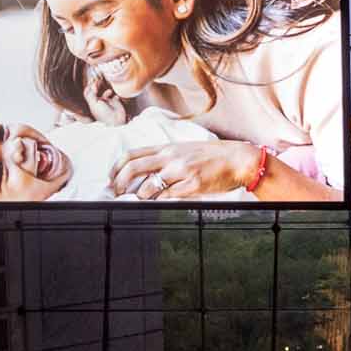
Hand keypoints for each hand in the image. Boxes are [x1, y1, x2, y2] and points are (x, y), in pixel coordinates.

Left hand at [82, 71, 130, 125]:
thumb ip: (92, 94)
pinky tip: (115, 96)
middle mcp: (99, 102)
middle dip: (97, 86)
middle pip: (96, 92)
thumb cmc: (104, 114)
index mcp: (92, 103)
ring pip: (105, 94)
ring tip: (109, 91)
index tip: (92, 81)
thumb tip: (92, 86)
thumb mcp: (94, 103)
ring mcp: (107, 103)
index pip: (88, 93)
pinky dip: (115, 95)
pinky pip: (115, 97)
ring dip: (107, 91)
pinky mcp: (115, 103)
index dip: (89, 87)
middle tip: (98, 80)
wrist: (115, 120)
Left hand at [110, 138, 259, 198]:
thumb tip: (146, 172)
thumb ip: (166, 158)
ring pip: (148, 187)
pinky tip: (159, 202)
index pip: (132, 154)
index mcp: (167, 148)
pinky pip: (168, 197)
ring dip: (141, 196)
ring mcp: (181, 171)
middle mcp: (171, 157)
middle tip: (118, 193)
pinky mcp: (192, 185)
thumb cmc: (213, 156)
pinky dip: (160, 202)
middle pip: (133, 168)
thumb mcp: (185, 150)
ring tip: (141, 200)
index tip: (112, 178)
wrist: (238, 159)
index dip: (116, 167)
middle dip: (120, 183)